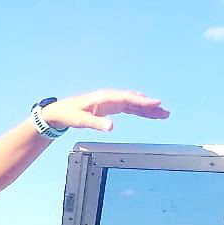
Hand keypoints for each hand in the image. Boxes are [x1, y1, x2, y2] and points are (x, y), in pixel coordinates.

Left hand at [42, 90, 168, 131]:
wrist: (59, 111)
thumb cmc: (69, 114)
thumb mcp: (80, 120)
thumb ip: (95, 123)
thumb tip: (111, 127)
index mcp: (104, 98)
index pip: (127, 98)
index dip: (142, 101)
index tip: (156, 103)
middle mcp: (109, 98)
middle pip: (134, 100)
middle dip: (149, 105)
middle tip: (165, 112)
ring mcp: (110, 101)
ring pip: (133, 103)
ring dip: (147, 108)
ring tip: (163, 114)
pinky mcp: (110, 107)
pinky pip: (128, 107)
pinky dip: (139, 110)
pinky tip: (149, 114)